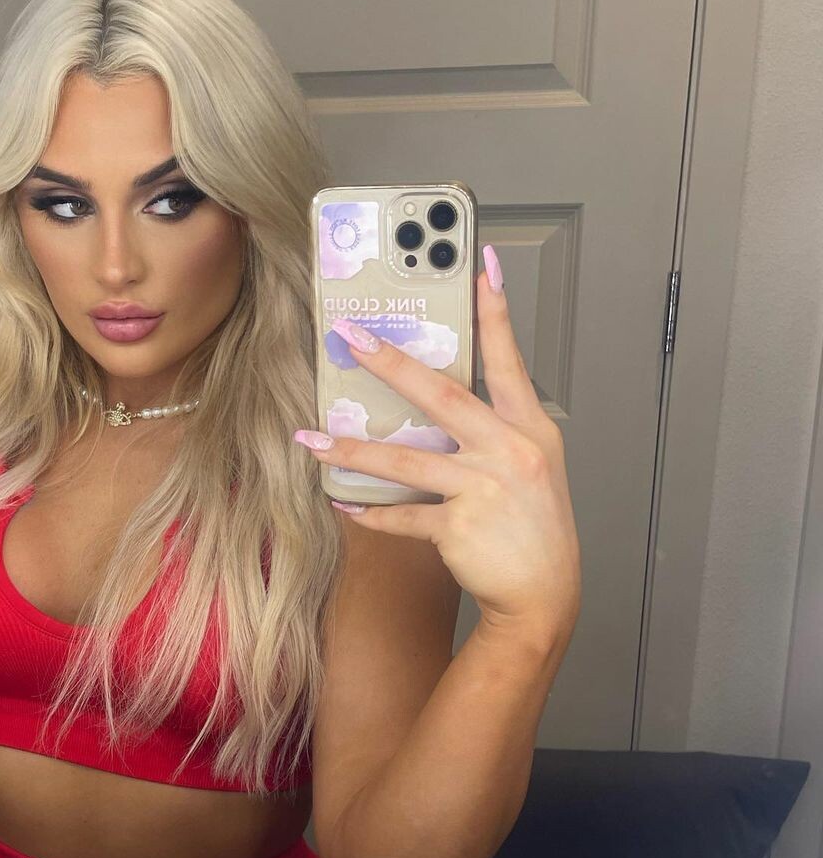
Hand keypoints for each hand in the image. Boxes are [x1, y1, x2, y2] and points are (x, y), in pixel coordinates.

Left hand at [293, 245, 580, 639]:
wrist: (545, 593)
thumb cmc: (535, 525)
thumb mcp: (530, 464)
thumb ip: (491, 429)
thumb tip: (430, 404)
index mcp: (529, 428)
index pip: (509, 359)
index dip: (495, 312)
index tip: (482, 263)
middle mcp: (510, 450)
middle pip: (442, 395)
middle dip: (392, 362)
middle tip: (351, 337)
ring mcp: (486, 488)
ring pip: (406, 459)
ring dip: (353, 448)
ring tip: (312, 438)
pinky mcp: (460, 526)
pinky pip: (401, 515)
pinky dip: (369, 512)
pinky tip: (342, 502)